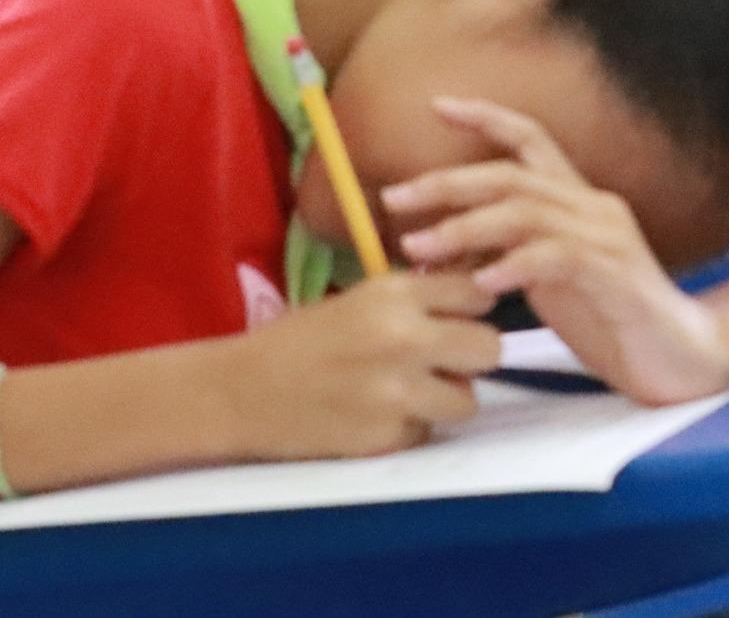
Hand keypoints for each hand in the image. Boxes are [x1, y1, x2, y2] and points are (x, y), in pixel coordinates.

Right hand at [217, 272, 499, 460]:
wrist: (238, 391)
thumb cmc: (299, 340)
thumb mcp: (362, 299)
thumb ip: (418, 300)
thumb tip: (481, 301)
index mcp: (395, 293)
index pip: (478, 294)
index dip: (472, 310)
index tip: (458, 319)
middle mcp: (403, 337)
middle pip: (490, 347)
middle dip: (472, 357)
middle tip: (444, 363)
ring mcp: (397, 391)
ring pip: (468, 400)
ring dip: (446, 400)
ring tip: (408, 394)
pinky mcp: (385, 436)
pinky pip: (427, 432)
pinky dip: (409, 429)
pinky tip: (374, 417)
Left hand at [384, 98, 728, 404]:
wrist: (682, 356)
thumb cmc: (613, 320)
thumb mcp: (550, 281)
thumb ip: (509, 255)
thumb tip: (443, 248)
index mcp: (580, 202)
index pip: (533, 139)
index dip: (485, 117)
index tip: (437, 105)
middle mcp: (594, 206)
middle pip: (512, 174)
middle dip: (447, 182)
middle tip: (394, 198)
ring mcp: (607, 237)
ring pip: (525, 211)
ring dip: (464, 227)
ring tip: (420, 247)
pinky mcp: (614, 273)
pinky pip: (555, 257)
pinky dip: (513, 264)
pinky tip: (483, 283)